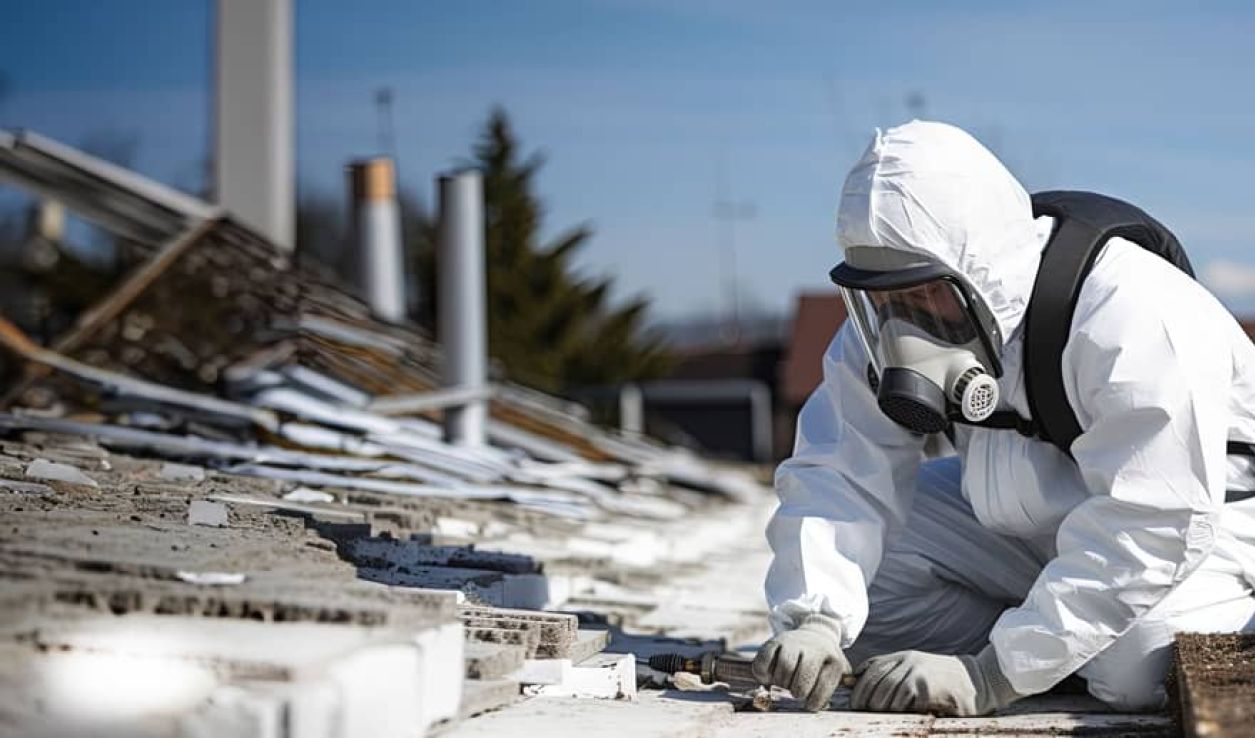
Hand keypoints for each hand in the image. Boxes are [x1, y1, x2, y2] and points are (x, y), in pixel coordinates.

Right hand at [751, 614, 850, 711]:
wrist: (815, 634)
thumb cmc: (823, 663)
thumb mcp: (834, 675)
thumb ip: (828, 693)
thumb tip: (818, 707)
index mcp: (833, 660)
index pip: (824, 686)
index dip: (815, 701)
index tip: (810, 705)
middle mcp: (814, 648)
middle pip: (804, 677)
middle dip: (798, 691)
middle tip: (796, 692)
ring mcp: (794, 642)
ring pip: (785, 667)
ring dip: (781, 682)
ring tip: (784, 683)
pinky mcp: (775, 641)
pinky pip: (764, 659)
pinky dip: (763, 673)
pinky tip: (769, 676)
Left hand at [850, 646, 1022, 715]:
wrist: (978, 681)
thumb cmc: (943, 681)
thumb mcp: (915, 669)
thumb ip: (890, 672)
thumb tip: (854, 682)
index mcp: (903, 657)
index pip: (871, 670)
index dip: (860, 689)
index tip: (855, 705)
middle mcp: (909, 661)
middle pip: (876, 683)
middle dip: (867, 702)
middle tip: (863, 716)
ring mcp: (918, 673)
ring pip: (888, 693)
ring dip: (881, 709)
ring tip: (879, 720)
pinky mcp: (928, 688)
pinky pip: (904, 702)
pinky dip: (898, 712)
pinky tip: (900, 718)